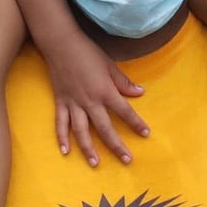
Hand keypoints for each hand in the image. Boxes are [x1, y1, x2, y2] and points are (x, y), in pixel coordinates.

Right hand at [46, 34, 147, 167]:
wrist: (61, 43)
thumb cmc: (87, 52)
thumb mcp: (109, 65)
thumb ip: (123, 82)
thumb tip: (140, 92)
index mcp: (104, 91)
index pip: (124, 111)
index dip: (136, 123)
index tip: (146, 134)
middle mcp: (89, 101)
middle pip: (105, 128)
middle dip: (117, 146)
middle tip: (127, 160)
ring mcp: (73, 103)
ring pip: (82, 131)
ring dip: (89, 149)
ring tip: (96, 163)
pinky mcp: (60, 102)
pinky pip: (61, 123)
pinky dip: (62, 138)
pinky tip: (65, 151)